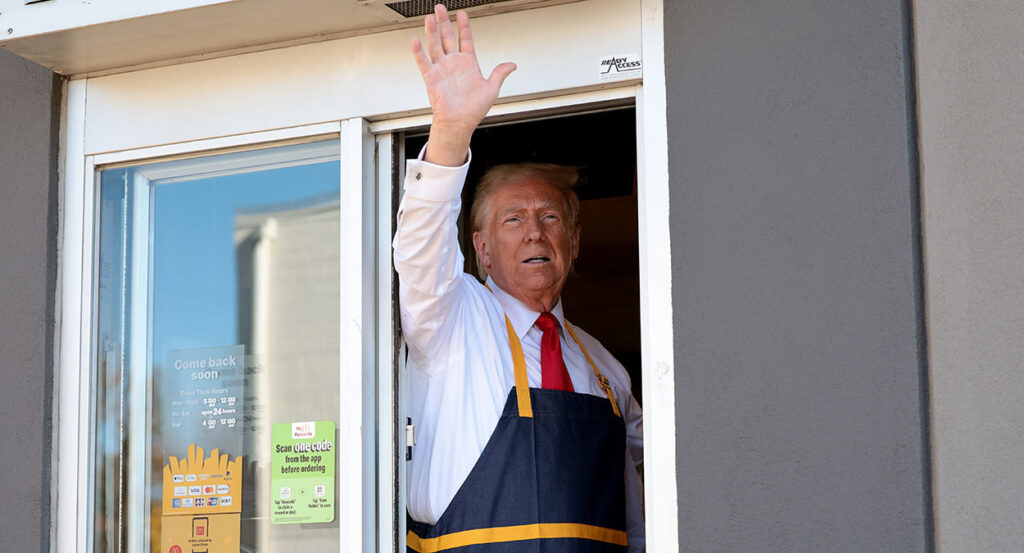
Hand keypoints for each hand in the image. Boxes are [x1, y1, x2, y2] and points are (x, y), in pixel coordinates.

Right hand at [412, 5, 515, 165]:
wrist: (459, 123)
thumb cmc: (473, 110)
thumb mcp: (492, 89)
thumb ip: (500, 74)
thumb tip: (512, 65)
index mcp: (468, 63)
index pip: (466, 39)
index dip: (464, 25)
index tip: (462, 14)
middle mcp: (453, 63)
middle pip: (447, 37)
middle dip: (444, 21)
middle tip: (440, 8)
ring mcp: (442, 69)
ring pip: (435, 45)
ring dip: (432, 31)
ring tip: (429, 18)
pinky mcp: (432, 78)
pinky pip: (424, 62)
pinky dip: (419, 52)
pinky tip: (416, 40)